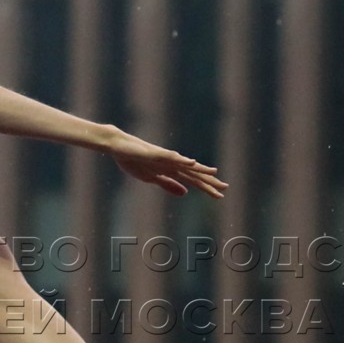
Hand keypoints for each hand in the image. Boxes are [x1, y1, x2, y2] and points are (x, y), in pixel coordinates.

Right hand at [106, 128, 226, 197]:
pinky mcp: (156, 154)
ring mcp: (165, 158)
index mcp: (171, 171)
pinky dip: (182, 160)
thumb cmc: (133, 161)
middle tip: (225, 188)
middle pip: (194, 174)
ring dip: (200, 169)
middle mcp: (172, 163)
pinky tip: (192, 162)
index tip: (219, 195)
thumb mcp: (152, 178)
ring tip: (215, 173)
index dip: (206, 188)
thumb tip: (186, 193)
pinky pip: (171, 157)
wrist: (118, 147)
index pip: (193, 181)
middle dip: (209, 181)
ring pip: (185, 165)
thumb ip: (169, 184)